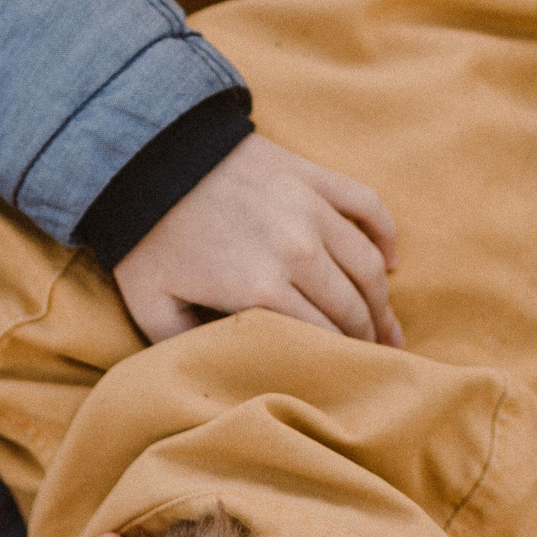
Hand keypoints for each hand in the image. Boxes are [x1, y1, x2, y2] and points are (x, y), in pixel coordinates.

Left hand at [113, 133, 403, 346]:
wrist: (145, 156)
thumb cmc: (147, 239)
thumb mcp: (155, 309)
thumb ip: (193, 348)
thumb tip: (228, 371)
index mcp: (261, 288)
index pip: (321, 337)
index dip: (339, 363)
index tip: (348, 380)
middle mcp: (297, 248)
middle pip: (352, 307)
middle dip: (367, 340)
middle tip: (377, 361)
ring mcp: (310, 208)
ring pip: (367, 265)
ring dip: (382, 301)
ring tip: (389, 328)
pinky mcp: (312, 176)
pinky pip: (367, 206)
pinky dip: (385, 235)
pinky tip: (391, 261)